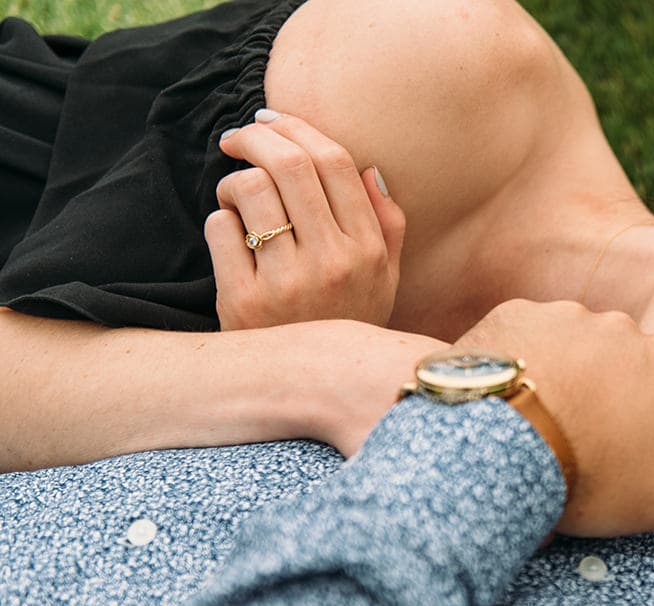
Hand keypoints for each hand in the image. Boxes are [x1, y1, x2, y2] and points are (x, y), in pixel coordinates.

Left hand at [209, 110, 405, 329]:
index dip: (297, 127)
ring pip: (250, 191)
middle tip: (239, 138)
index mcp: (369, 251)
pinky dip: (219, 221)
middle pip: (289, 165)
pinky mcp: (243, 301)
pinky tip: (231, 236)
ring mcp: (287, 283)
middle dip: (256, 137)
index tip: (272, 121)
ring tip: (237, 197)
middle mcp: (333, 264)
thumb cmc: (345, 322)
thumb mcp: (384, 281)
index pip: (335, 163)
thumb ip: (387, 226)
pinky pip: (221, 230)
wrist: (309, 389)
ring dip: (234, 181)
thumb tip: (369, 170)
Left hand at [449, 300, 653, 536]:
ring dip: (565, 383)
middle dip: (607, 405)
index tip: (617, 465)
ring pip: (574, 354)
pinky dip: (523, 366)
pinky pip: (527, 342)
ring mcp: (563, 315)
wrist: (495, 446)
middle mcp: (619, 326)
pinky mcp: (512, 315)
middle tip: (579, 448)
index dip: (647, 443)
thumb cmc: (586, 472)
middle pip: (622, 374)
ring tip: (541, 427)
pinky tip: (511, 405)